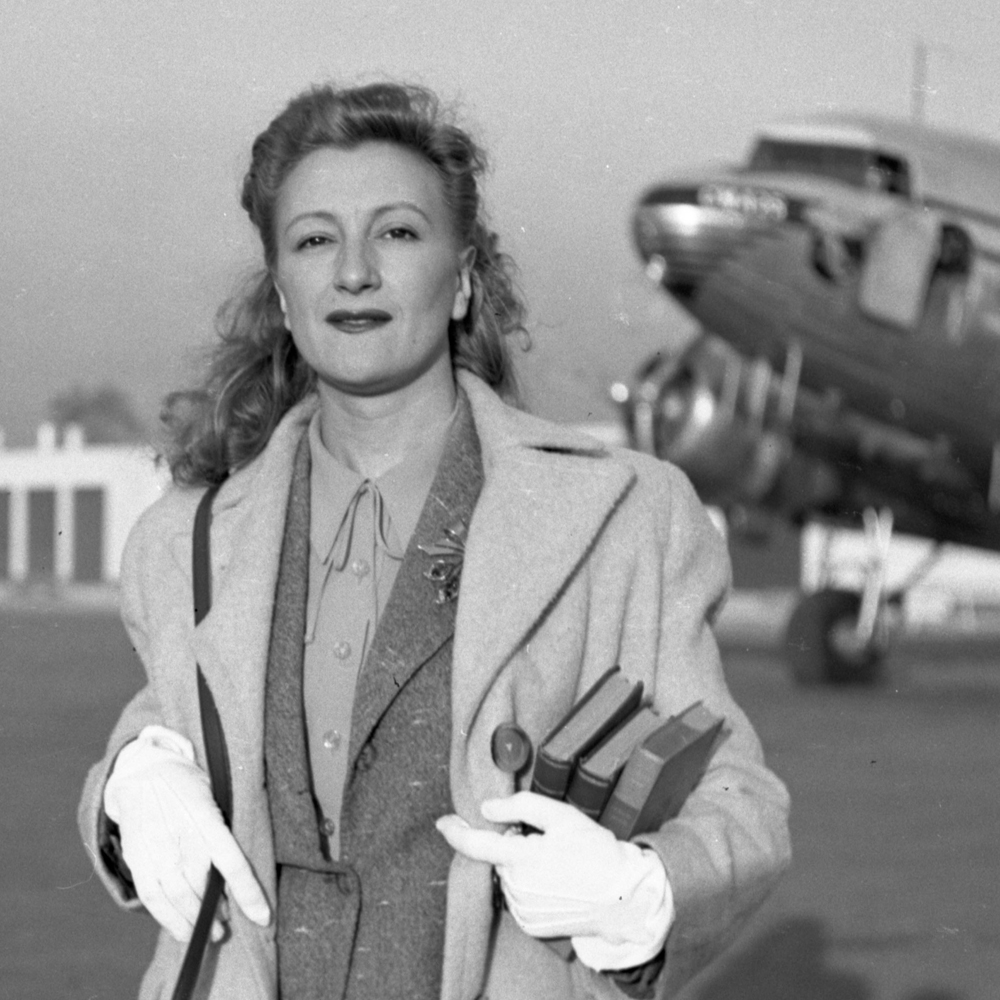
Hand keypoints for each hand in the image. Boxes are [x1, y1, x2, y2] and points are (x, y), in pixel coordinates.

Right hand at [104, 725, 270, 942]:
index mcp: (207, 820)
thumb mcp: (214, 798)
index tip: (264, 918)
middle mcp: (182, 839)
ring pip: (180, 900)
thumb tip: (235, 874)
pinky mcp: (138, 861)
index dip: (250, 896)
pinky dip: (170, 920)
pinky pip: (154, 900)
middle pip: (205, 889)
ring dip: (197, 923)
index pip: (234, 865)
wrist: (142, 774)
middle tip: (228, 924)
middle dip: (219, 912)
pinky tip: (183, 932)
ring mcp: (157, 852)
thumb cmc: (188, 788)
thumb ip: (223, 833)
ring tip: (213, 933)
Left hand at [436, 791, 673, 969]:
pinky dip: (530, 885)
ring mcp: (523, 910)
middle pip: (499, 858)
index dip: (455, 831)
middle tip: (545, 840)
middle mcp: (516, 888)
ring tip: (558, 863)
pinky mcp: (532, 925)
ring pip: (510, 877)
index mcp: (521, 858)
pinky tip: (556, 881)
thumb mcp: (562, 816)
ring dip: (522, 866)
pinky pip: (520, 897)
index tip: (443, 822)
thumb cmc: (595, 852)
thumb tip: (487, 809)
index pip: (475, 845)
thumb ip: (520, 806)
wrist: (623, 898)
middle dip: (512, 844)